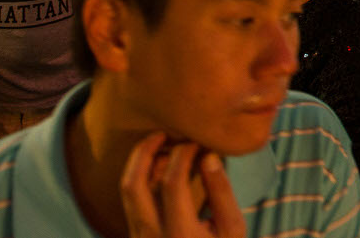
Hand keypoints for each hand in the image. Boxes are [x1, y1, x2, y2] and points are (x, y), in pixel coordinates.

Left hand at [121, 133, 243, 237]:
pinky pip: (131, 202)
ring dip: (139, 164)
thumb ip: (221, 192)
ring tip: (160, 146)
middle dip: (144, 151)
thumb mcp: (232, 228)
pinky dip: (141, 179)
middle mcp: (152, 237)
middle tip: (162, 133)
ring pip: (126, 192)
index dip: (184, 154)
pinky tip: (160, 169)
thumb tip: (208, 155)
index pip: (172, 181)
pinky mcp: (136, 237)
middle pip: (133, 184)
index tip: (197, 143)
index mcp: (180, 234)